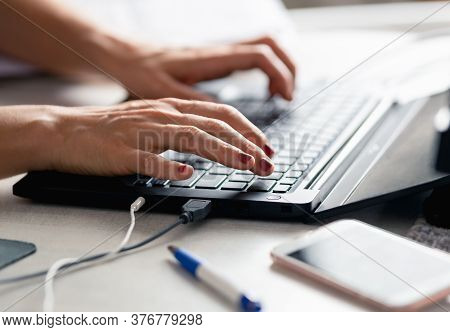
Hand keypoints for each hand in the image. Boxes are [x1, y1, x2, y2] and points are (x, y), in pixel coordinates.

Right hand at [37, 99, 274, 179]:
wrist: (66, 131)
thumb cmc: (111, 130)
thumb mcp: (153, 120)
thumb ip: (183, 128)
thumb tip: (216, 143)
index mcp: (171, 108)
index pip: (220, 114)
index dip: (248, 130)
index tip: (266, 148)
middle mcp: (162, 115)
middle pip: (213, 125)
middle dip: (246, 144)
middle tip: (266, 162)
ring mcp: (142, 132)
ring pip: (189, 138)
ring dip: (221, 152)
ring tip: (244, 164)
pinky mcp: (123, 152)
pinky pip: (150, 159)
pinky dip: (170, 167)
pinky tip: (187, 174)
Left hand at [106, 36, 295, 100]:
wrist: (125, 54)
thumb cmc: (141, 70)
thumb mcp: (164, 92)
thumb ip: (194, 103)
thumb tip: (223, 120)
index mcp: (210, 58)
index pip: (259, 55)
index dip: (279, 74)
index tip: (284, 98)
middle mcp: (220, 52)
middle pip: (269, 44)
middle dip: (287, 67)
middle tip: (288, 97)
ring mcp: (219, 53)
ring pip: (262, 48)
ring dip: (279, 68)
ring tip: (281, 96)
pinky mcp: (216, 60)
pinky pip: (251, 58)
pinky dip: (266, 72)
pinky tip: (263, 91)